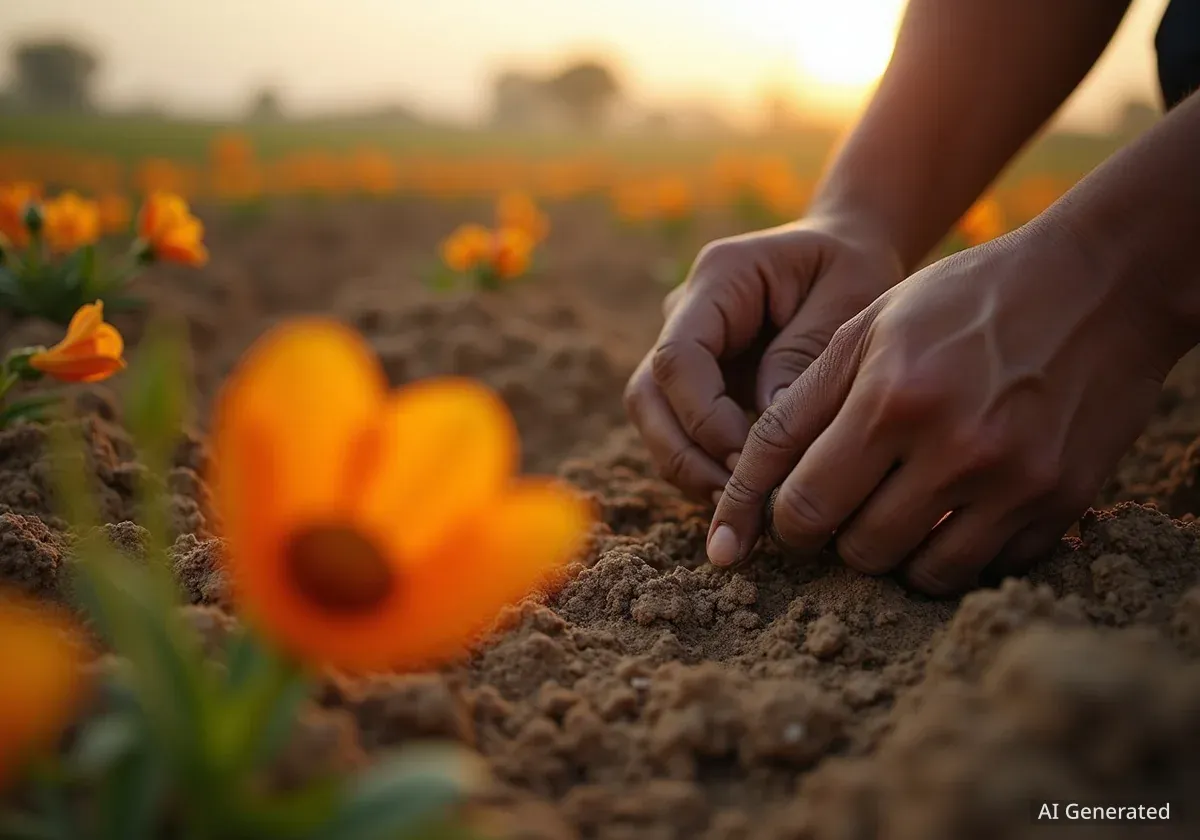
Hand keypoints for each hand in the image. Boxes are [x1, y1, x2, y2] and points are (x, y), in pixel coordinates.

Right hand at [624, 217, 903, 500]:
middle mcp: (683, 312)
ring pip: (654, 419)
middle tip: (733, 500)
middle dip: (683, 455)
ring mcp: (684, 348)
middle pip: (647, 395)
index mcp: (718, 278)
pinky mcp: (697, 381)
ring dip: (688, 468)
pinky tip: (746, 493)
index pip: (678, 358)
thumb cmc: (854, 267)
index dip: (703, 418)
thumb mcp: (849, 296)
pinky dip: (705, 466)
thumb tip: (765, 432)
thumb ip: (804, 354)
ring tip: (740, 505)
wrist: (847, 250)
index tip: (748, 460)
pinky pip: (681, 431)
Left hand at [708, 222, 1176, 593]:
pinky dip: (955, 551)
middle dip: (833, 535)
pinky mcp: (1061, 503)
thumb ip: (801, 404)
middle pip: (856, 548)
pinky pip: (983, 568)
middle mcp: (954, 448)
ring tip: (893, 508)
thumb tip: (747, 486)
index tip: (771, 526)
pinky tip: (951, 509)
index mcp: (892, 398)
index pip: (803, 503)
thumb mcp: (867, 327)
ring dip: (892, 550)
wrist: (1100, 284)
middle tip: (840, 504)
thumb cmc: (964, 301)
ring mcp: (1015, 483)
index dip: (774, 523)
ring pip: (918, 572)